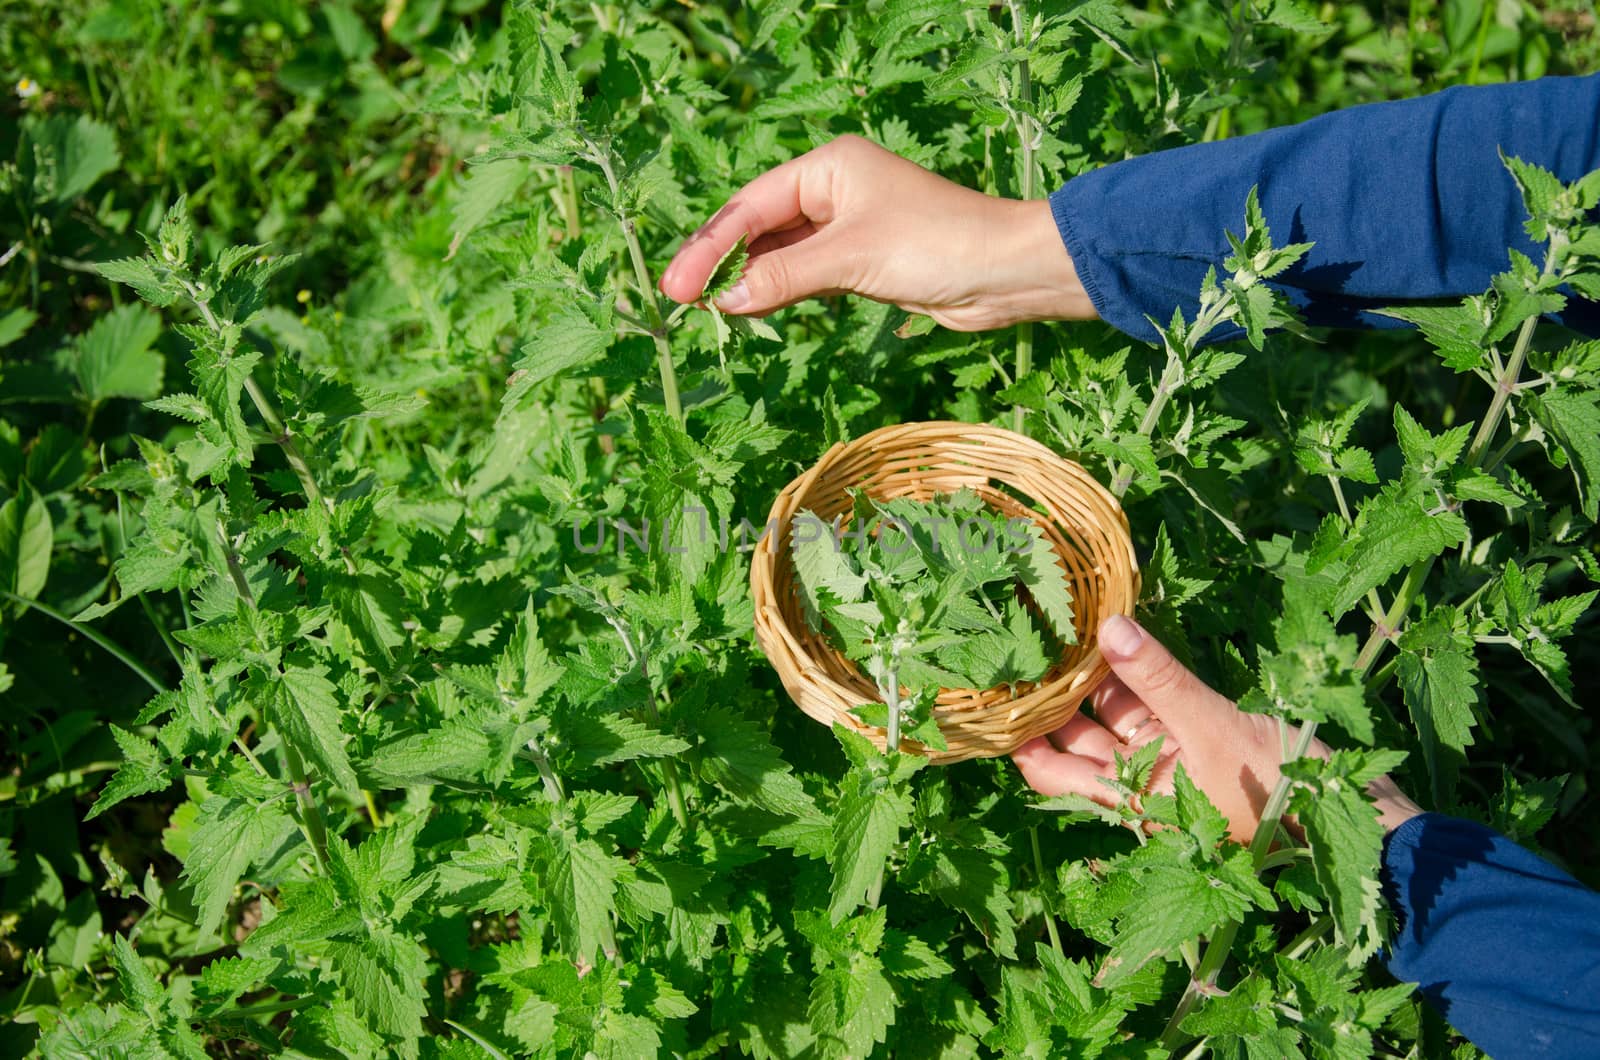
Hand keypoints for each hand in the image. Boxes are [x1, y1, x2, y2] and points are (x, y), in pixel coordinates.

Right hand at [659, 135, 1096, 329]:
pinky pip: (803, 274)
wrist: (1004, 272)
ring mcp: (846, 226)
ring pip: (779, 253)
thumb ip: (783, 276)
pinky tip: (747, 309)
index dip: (711, 246)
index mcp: (828, 167)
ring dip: (745, 279)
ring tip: (703, 307)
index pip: (751, 206)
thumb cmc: (935, 244)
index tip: (679, 284)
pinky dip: (776, 291)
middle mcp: (833, 189)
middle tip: (678, 298)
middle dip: (719, 261)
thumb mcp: (850, 258)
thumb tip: (725, 298)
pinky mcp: (861, 260)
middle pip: (759, 227)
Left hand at [1013, 615, 1422, 842]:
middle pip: (1073, 735)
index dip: (1016, 733)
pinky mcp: (1197, 731)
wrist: (1359, 816)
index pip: (1048, 771)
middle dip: (1048, 692)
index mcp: (1127, 796)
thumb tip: (1108, 627)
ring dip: (1089, 672)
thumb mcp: (1213, 729)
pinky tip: (1114, 627)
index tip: (989, 686)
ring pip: (1110, 712)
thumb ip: (1159, 679)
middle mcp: (1138, 777)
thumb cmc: (1278, 790)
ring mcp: (1167, 754)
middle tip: (1016, 634)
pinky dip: (1133, 669)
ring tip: (1057, 620)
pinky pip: (1151, 699)